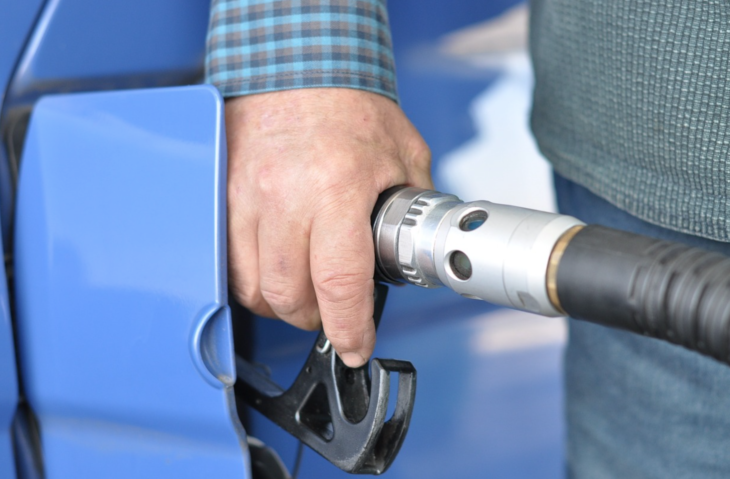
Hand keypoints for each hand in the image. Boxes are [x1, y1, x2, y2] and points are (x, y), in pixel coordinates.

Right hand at [225, 88, 431, 366]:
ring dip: (281, 303)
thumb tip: (418, 248)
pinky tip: (274, 267)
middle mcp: (285, 197)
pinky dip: (252, 279)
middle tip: (332, 311)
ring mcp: (246, 197)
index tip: (355, 346)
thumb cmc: (350, 106)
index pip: (340, 283)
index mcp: (337, 188)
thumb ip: (413, 207)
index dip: (349, 329)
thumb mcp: (403, 155)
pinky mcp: (223, 196)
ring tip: (304, 288)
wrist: (297, 66)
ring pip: (253, 287)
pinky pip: (229, 261)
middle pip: (289, 297)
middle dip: (315, 319)